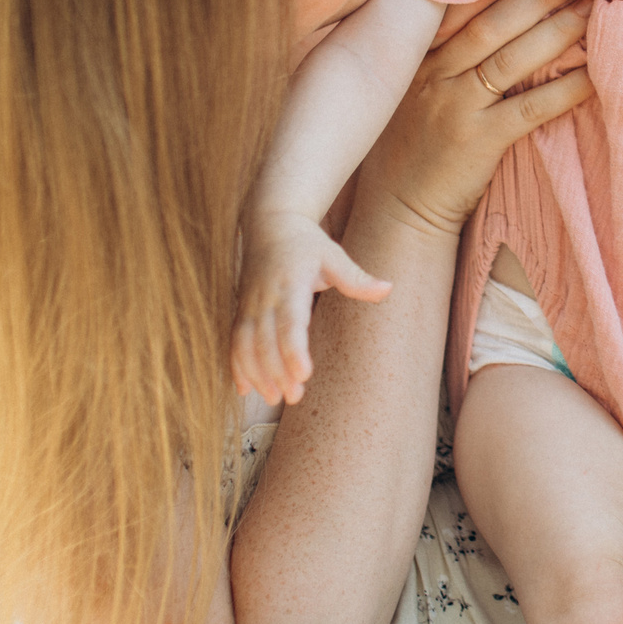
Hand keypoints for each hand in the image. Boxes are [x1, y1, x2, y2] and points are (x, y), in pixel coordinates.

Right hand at [232, 209, 391, 405]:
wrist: (269, 224)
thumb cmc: (307, 243)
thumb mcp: (334, 255)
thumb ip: (357, 278)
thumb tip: (388, 288)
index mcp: (291, 284)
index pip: (290, 322)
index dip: (294, 350)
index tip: (304, 374)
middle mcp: (265, 297)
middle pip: (266, 341)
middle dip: (277, 371)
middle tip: (294, 397)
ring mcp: (249, 305)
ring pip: (246, 345)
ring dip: (257, 374)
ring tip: (275, 399)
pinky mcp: (240, 311)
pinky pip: (233, 342)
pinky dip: (236, 367)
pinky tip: (244, 391)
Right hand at [361, 0, 593, 238]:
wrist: (399, 207)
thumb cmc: (414, 139)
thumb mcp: (413, 83)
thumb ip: (442, 43)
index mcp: (418, 50)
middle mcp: (433, 70)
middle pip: (494, 19)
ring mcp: (453, 104)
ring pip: (513, 56)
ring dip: (559, 29)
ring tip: (597, 7)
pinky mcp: (477, 140)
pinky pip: (530, 107)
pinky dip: (566, 88)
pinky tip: (597, 73)